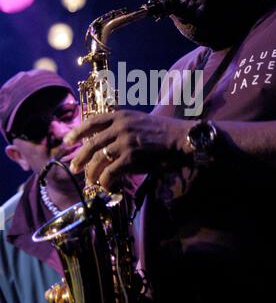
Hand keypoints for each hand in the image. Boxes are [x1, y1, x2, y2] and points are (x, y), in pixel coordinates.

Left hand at [64, 109, 195, 190]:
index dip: (77, 132)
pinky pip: (110, 173)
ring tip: (90, 182)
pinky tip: (107, 187)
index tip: (67, 141)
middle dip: (80, 158)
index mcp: (121, 115)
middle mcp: (120, 126)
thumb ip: (121, 127)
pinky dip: (105, 182)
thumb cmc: (163, 132)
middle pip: (91, 143)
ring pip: (98, 160)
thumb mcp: (139, 121)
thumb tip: (104, 143)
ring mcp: (125, 142)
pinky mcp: (131, 157)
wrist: (181, 139)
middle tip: (74, 168)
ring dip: (91, 173)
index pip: (92, 121)